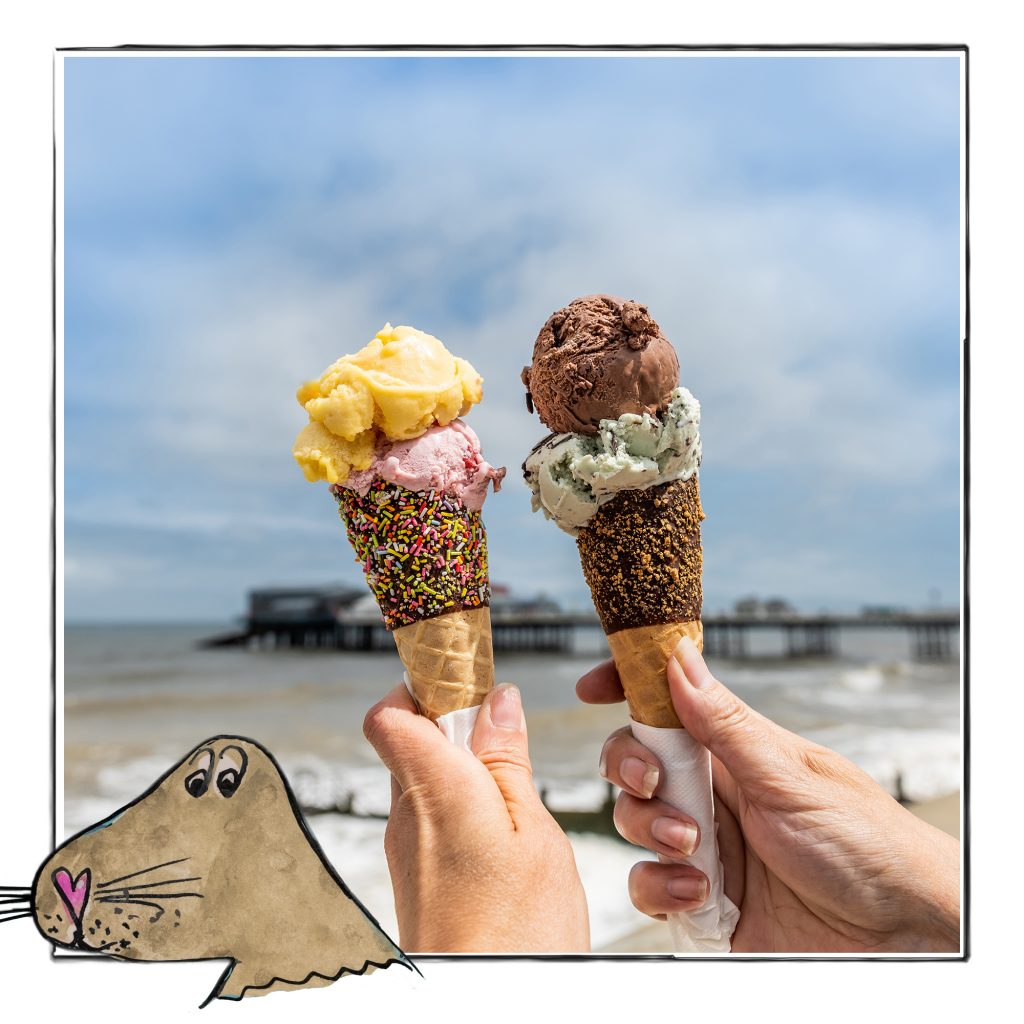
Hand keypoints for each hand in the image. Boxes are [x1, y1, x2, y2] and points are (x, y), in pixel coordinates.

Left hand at [363, 682, 589, 952]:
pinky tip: (504, 833)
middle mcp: (406, 815)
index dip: (422, 686)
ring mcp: (406, 849)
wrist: (483, 1006)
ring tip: (515, 793)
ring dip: (464, 770)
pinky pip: (430, 818)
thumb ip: (508, 762)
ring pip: (423, 779)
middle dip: (455, 727)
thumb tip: (495, 701)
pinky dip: (464, 808)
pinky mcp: (417, 877)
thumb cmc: (516, 934)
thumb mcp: (533, 832)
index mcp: (433, 788)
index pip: (389, 712)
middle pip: (409, 740)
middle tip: (508, 740)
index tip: (467, 681)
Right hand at [578, 636, 959, 952]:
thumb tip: (678, 657)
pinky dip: (661, 889)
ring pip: (635, 823)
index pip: (671, 705)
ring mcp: (707, 845)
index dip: (628, 688)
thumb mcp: (790, 777)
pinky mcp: (702, 899)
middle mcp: (716, 792)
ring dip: (651, 832)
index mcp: (737, 749)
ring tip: (694, 849)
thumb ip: (725, 724)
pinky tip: (699, 894)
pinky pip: (649, 886)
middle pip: (637, 762)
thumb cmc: (866, 843)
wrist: (900, 935)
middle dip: (631, 769)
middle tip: (653, 783)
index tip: (591, 685)